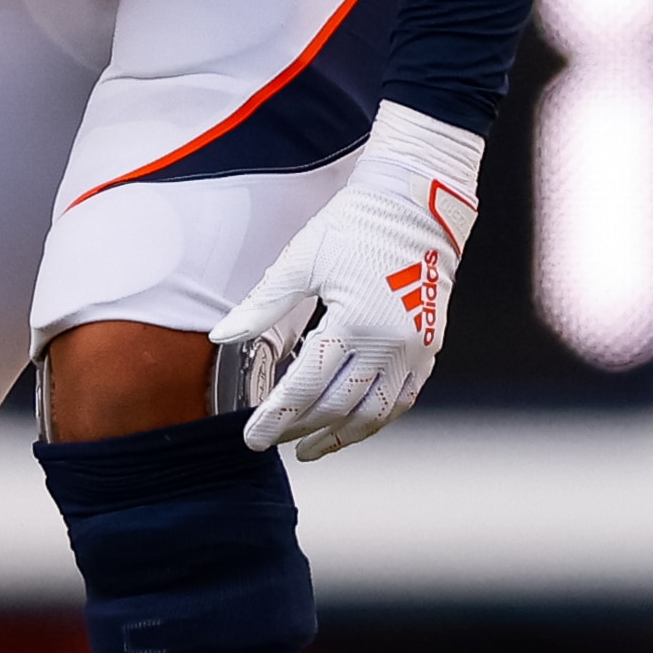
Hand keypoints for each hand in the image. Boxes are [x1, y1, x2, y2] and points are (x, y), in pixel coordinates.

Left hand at [211, 103, 482, 460]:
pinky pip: (403, 398)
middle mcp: (391, 343)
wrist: (417, 205)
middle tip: (273, 440)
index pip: (306, 387)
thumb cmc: (356, 226)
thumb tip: (222, 335)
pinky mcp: (430, 347)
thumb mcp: (301, 260)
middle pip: (339, 407)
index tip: (252, 437)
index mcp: (355, 322)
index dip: (276, 418)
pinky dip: (375, 419)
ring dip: (340, 436)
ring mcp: (416, 349)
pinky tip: (352, 423)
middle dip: (301, 430)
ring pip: (377, 414)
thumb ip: (262, 304)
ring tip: (309, 447)